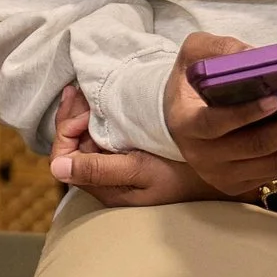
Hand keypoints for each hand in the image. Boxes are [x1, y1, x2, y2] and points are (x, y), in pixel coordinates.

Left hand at [44, 83, 219, 207]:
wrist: (221, 180)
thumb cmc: (183, 177)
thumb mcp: (140, 171)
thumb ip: (99, 169)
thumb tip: (56, 168)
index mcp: (103, 186)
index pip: (65, 156)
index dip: (67, 129)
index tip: (84, 109)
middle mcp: (105, 179)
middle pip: (73, 144)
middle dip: (71, 116)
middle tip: (77, 90)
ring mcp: (118, 167)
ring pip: (88, 137)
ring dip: (84, 113)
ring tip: (85, 91)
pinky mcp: (132, 156)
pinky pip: (106, 135)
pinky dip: (101, 116)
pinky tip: (103, 101)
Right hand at [161, 34, 276, 200]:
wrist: (179, 120)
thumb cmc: (192, 83)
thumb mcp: (193, 54)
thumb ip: (219, 50)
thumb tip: (256, 56)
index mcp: (187, 123)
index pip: (215, 123)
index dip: (245, 114)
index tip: (276, 99)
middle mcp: (204, 156)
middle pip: (258, 147)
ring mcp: (223, 176)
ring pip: (275, 164)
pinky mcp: (241, 185)